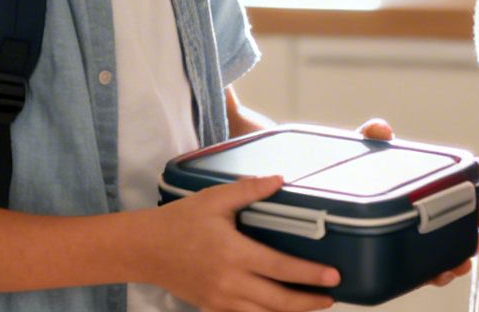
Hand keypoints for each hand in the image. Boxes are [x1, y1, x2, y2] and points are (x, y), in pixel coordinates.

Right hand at [140, 174, 339, 311]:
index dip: (309, 274)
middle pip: (278, 300)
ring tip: (310, 307)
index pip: (280, 267)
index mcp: (234, 254)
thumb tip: (279, 179)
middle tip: (330, 297)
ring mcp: (221, 299)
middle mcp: (230, 282)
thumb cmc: (180, 221)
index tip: (333, 276)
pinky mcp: (212, 307)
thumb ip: (248, 190)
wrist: (145, 250)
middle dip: (307, 302)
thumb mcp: (214, 199)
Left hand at [355, 119, 478, 290]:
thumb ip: (368, 140)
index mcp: (411, 186)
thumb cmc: (344, 177)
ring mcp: (406, 238)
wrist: (320, 212)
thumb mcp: (354, 156)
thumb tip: (383, 130)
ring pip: (440, 250)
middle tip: (477, 233)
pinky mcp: (394, 263)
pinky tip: (438, 273)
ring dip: (456, 256)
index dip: (470, 194)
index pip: (451, 189)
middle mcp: (415, 214)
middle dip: (469, 228)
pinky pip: (419, 271)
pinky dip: (433, 273)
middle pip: (453, 222)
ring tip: (459, 262)